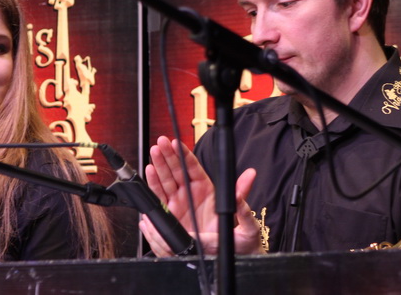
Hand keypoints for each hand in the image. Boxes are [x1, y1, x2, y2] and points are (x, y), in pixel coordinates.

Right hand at [139, 136, 262, 255]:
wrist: (226, 258)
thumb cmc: (236, 237)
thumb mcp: (242, 217)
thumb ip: (241, 195)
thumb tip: (250, 175)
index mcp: (207, 189)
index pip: (193, 167)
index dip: (184, 155)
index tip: (176, 143)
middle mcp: (191, 194)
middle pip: (177, 171)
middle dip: (167, 156)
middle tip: (161, 143)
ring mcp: (178, 204)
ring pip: (166, 182)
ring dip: (158, 167)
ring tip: (153, 153)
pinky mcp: (169, 215)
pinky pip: (159, 199)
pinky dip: (153, 186)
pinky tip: (149, 172)